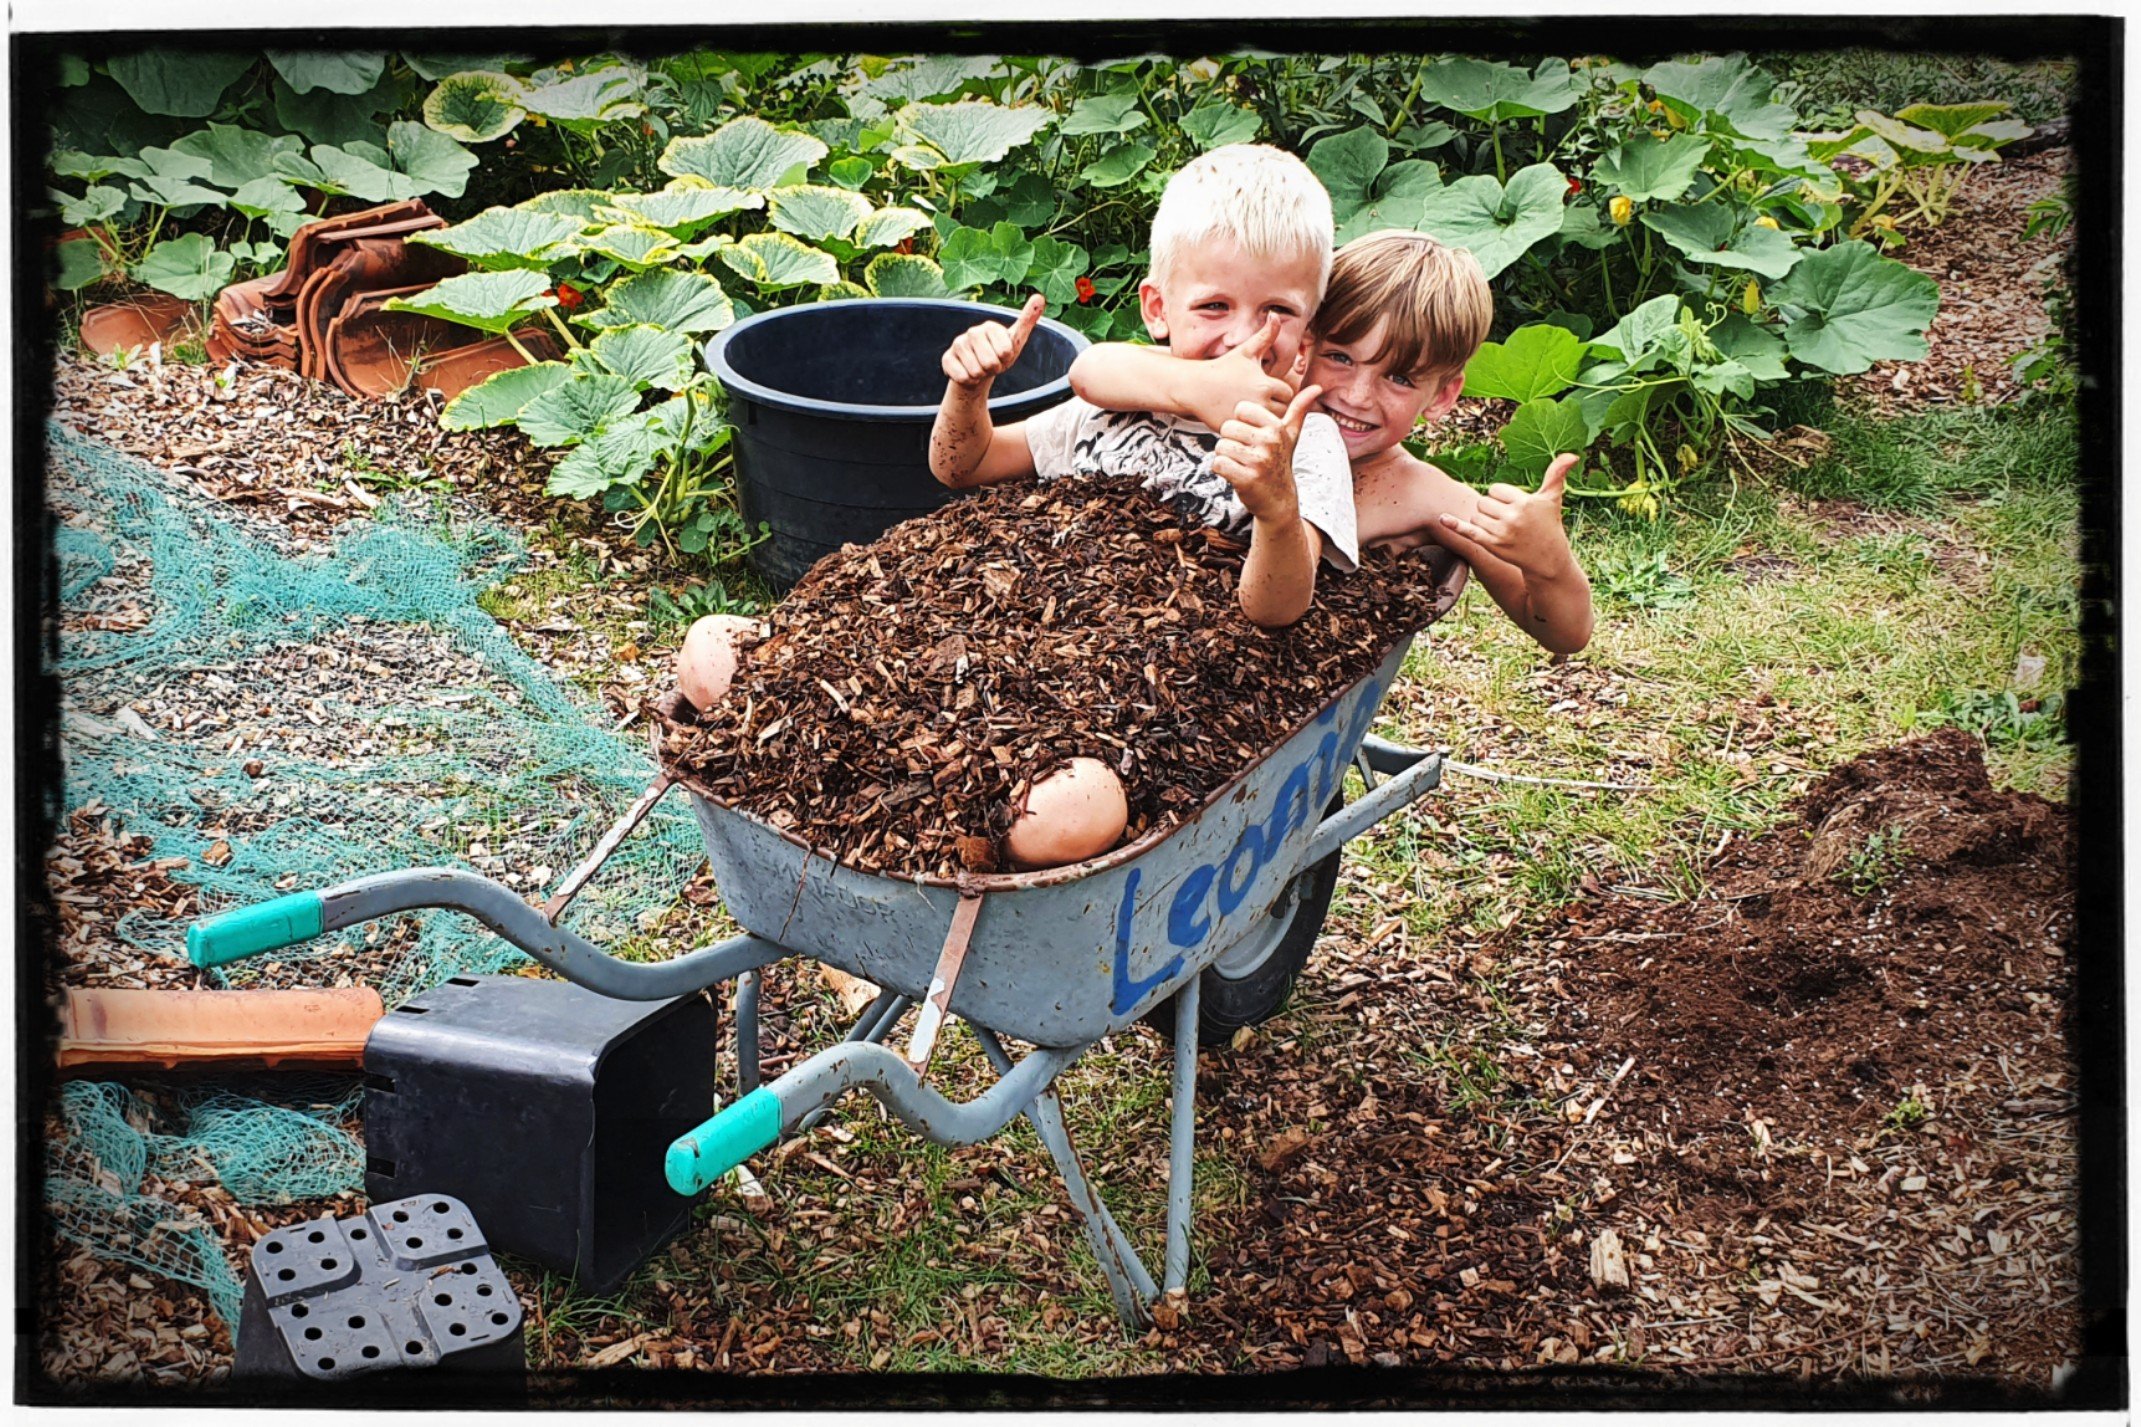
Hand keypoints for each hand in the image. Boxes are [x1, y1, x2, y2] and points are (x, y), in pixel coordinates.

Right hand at [941, 293, 1045, 390]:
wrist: (979, 371)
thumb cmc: (1000, 354)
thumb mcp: (1016, 340)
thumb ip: (1028, 319)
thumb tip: (1040, 297)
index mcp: (991, 327)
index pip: (1005, 352)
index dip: (1006, 359)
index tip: (1003, 356)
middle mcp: (973, 332)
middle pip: (990, 362)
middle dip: (994, 369)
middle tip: (991, 364)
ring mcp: (958, 344)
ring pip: (976, 371)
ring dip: (981, 376)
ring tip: (981, 368)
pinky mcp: (947, 358)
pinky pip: (963, 377)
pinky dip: (969, 381)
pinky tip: (968, 373)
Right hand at [1176, 313, 1299, 428]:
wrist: (1194, 387)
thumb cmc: (1223, 368)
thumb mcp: (1246, 351)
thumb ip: (1266, 335)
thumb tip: (1275, 315)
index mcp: (1265, 384)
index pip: (1287, 393)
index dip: (1278, 391)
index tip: (1265, 388)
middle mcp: (1258, 402)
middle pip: (1281, 411)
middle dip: (1273, 407)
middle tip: (1259, 401)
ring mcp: (1247, 418)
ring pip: (1269, 425)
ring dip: (1264, 420)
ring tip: (1253, 410)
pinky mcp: (1237, 430)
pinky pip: (1253, 434)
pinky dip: (1250, 429)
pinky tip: (1241, 418)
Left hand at [1213, 384, 1321, 523]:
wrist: (1278, 500)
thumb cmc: (1280, 461)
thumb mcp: (1291, 435)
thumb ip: (1299, 410)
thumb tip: (1317, 387)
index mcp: (1276, 427)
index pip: (1240, 409)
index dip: (1241, 423)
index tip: (1251, 436)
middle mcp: (1270, 442)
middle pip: (1227, 427)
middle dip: (1231, 441)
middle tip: (1245, 454)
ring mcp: (1259, 461)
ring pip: (1221, 446)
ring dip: (1226, 456)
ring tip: (1241, 464)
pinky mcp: (1246, 479)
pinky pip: (1218, 463)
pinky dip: (1221, 470)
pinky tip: (1235, 474)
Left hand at [1437, 452, 1576, 573]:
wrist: (1547, 559)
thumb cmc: (1549, 525)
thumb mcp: (1552, 499)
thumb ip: (1557, 474)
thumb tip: (1573, 454)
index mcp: (1524, 502)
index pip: (1496, 489)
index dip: (1502, 496)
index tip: (1514, 506)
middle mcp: (1512, 517)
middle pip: (1483, 501)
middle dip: (1492, 508)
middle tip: (1507, 519)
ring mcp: (1500, 533)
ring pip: (1476, 515)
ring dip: (1483, 519)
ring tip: (1501, 527)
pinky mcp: (1491, 546)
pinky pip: (1468, 531)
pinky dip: (1454, 525)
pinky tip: (1442, 518)